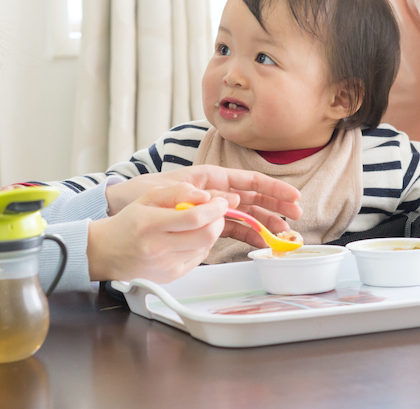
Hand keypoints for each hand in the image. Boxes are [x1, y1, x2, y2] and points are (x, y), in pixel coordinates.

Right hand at [87, 183, 229, 282]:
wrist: (108, 252)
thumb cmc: (128, 223)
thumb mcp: (147, 197)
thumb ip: (177, 192)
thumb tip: (204, 196)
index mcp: (150, 224)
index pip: (193, 217)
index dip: (214, 208)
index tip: (220, 202)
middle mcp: (158, 248)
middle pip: (206, 236)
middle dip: (218, 221)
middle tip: (215, 212)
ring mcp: (166, 265)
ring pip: (206, 247)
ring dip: (210, 232)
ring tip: (198, 224)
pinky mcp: (172, 276)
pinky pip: (199, 258)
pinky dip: (201, 245)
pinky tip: (188, 238)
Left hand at [105, 165, 301, 221]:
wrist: (123, 210)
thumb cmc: (143, 194)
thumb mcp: (168, 191)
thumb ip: (199, 195)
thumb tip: (229, 202)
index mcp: (209, 178)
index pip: (248, 181)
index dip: (272, 188)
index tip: (292, 196)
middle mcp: (214, 192)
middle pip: (253, 198)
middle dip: (276, 206)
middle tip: (297, 217)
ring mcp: (212, 208)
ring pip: (247, 214)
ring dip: (266, 222)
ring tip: (284, 234)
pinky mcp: (206, 224)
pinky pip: (233, 228)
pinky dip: (248, 234)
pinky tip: (261, 242)